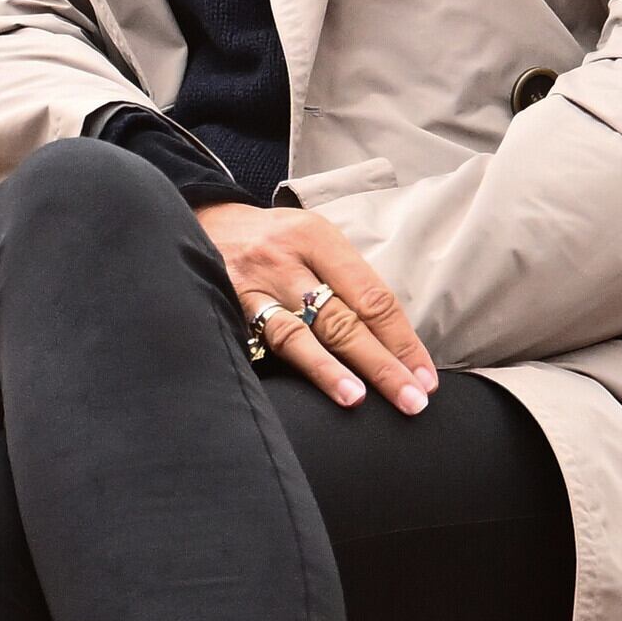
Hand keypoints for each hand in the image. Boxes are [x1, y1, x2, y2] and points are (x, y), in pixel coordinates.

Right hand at [198, 201, 439, 412]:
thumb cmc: (269, 241)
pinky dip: (284, 368)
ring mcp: (251, 285)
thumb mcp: (309, 239)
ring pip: (299, 334)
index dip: (402, 340)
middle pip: (343, 318)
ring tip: (359, 400)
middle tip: (413, 399)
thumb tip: (392, 343)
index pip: (372, 296)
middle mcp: (286, 259)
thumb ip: (343, 280)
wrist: (197, 221)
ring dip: (332, 371)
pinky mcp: (224, 306)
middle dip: (382, 363)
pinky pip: (258, 343)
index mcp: (317, 237)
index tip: (424, 376)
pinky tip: (302, 393)